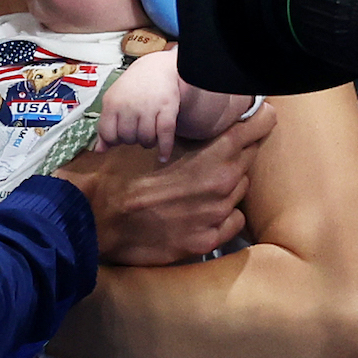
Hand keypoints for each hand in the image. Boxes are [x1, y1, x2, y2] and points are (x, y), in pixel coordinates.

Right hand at [55, 101, 273, 264]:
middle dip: (238, 152)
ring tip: (202, 183)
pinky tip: (203, 210)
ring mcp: (216, 216)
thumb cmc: (117, 173)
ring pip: (238, 192)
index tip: (263, 116)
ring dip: (227, 184)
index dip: (260, 120)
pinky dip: (223, 215)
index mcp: (213, 155)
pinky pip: (231, 222)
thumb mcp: (151, 141)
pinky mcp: (206, 241)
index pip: (255, 129)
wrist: (94, 218)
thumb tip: (201, 124)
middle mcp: (222, 185)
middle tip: (220, 150)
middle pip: (248, 161)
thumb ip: (186, 135)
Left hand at [94, 54, 179, 161]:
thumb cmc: (132, 87)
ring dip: (148, 143)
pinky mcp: (168, 108)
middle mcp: (129, 105)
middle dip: (132, 140)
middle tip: (137, 131)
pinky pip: (165, 134)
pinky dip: (165, 148)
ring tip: (149, 136)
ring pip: (146, 139)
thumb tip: (99, 151)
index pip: (108, 134)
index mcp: (112, 102)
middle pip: (127, 138)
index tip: (120, 136)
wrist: (157, 67)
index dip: (113, 140)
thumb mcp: (114, 101)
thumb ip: (106, 125)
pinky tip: (163, 156)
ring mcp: (149, 107)